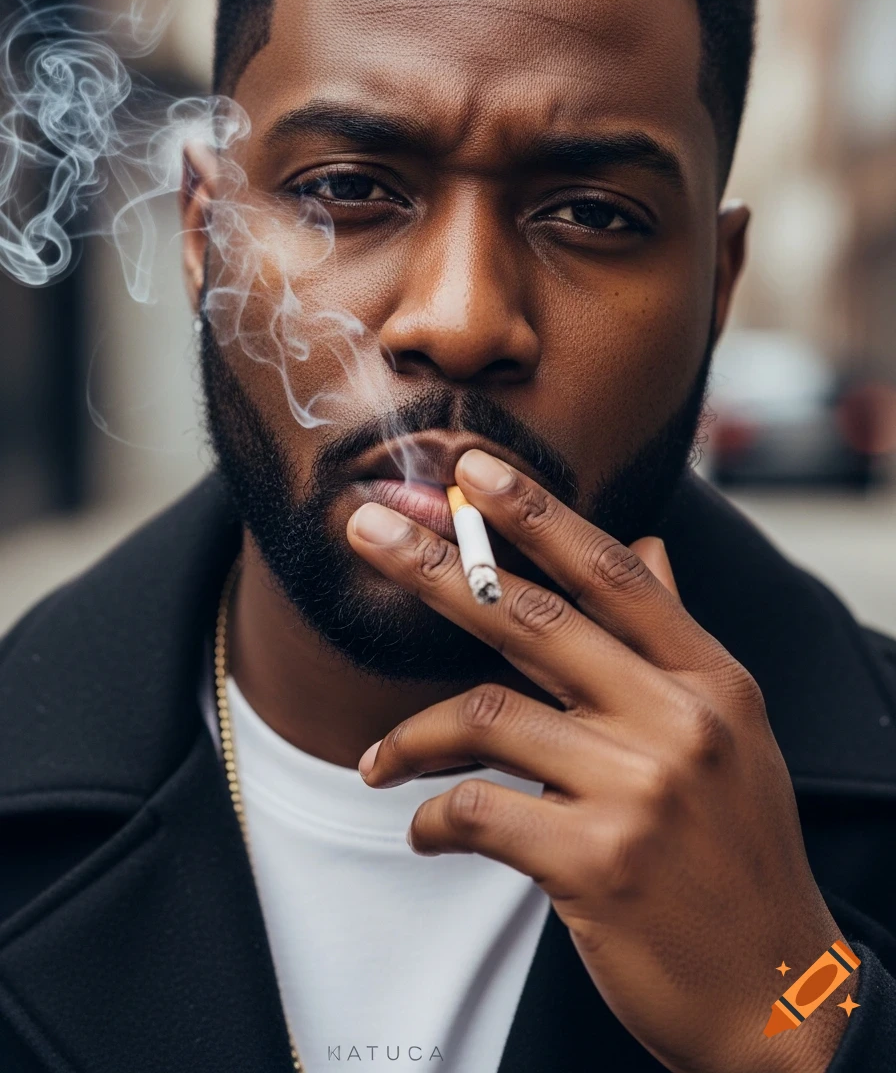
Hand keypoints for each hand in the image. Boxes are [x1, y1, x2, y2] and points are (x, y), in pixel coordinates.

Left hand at [346, 449, 850, 1072]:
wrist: (776, 988)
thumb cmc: (739, 853)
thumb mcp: (731, 733)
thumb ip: (673, 638)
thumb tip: (647, 548)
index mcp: (710, 680)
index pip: (610, 573)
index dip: (534, 513)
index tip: (469, 470)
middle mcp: (679, 720)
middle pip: (532, 617)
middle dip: (437, 566)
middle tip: (365, 530)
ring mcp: (640, 789)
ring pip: (487, 715)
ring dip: (413, 736)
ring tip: (379, 762)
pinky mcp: (597, 861)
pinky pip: (479, 810)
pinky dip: (434, 817)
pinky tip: (425, 829)